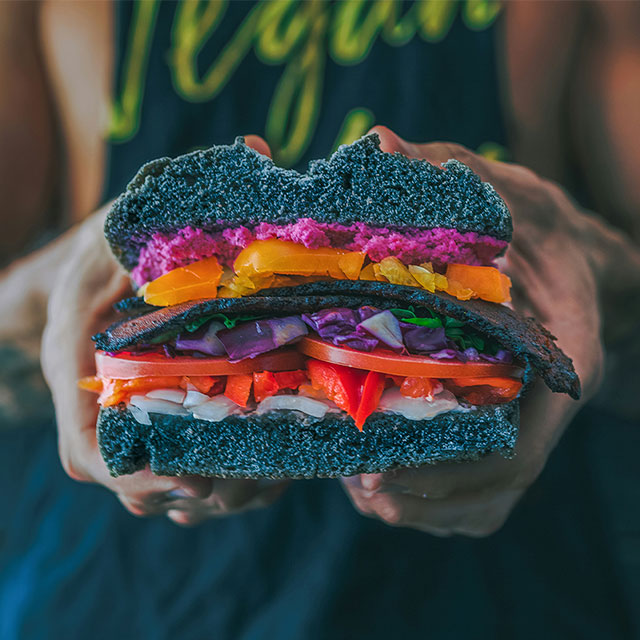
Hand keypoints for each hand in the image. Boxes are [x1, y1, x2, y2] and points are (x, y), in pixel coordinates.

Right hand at [41, 136, 288, 525]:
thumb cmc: (123, 238)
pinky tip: (269, 468)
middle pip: (136, 482)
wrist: (113, 262)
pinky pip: (190, 472)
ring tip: (265, 476)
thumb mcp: (145, 208)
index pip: (88, 446)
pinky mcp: (167, 419)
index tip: (187, 475)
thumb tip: (259, 152)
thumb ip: (190, 191)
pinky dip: (227, 482)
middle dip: (192, 491)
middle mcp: (105, 398)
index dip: (132, 473)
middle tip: (244, 479)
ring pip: (168, 487)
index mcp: (84, 356)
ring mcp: (138, 414)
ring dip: (215, 494)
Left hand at [340, 126, 603, 536]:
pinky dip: (437, 500)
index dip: (452, 471)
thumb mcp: (494, 188)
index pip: (519, 439)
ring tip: (359, 489)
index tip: (381, 470)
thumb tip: (375, 148)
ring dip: (425, 504)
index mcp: (558, 351)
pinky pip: (484, 488)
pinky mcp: (515, 424)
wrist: (565, 249)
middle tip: (355, 484)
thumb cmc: (530, 221)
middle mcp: (550, 399)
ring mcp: (534, 417)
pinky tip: (388, 485)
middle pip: (495, 480)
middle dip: (423, 494)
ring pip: (487, 495)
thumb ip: (442, 176)